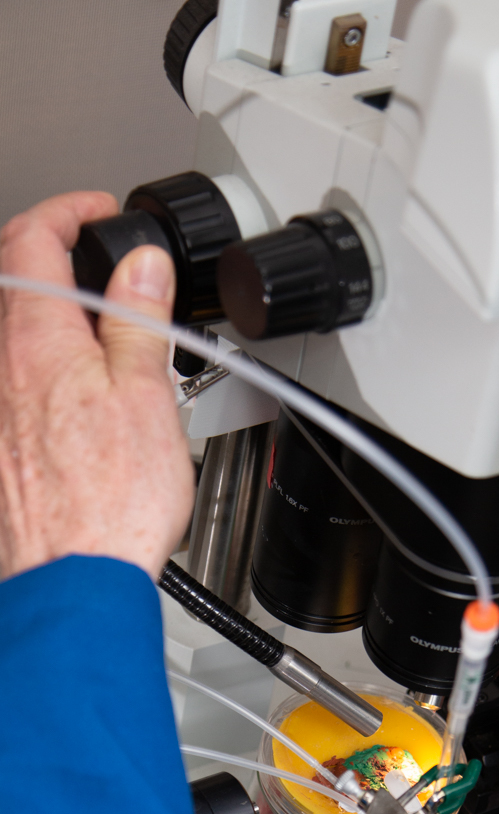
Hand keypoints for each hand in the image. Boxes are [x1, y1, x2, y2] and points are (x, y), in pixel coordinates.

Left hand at [0, 192, 192, 580]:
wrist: (73, 578)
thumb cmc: (110, 503)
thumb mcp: (146, 394)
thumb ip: (138, 319)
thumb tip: (142, 263)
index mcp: (35, 337)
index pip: (33, 238)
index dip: (69, 212)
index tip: (99, 214)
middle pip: (12, 283)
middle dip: (53, 260)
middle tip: (98, 267)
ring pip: (12, 337)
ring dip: (51, 320)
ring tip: (98, 338)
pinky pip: (13, 387)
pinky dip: (41, 371)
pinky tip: (78, 401)